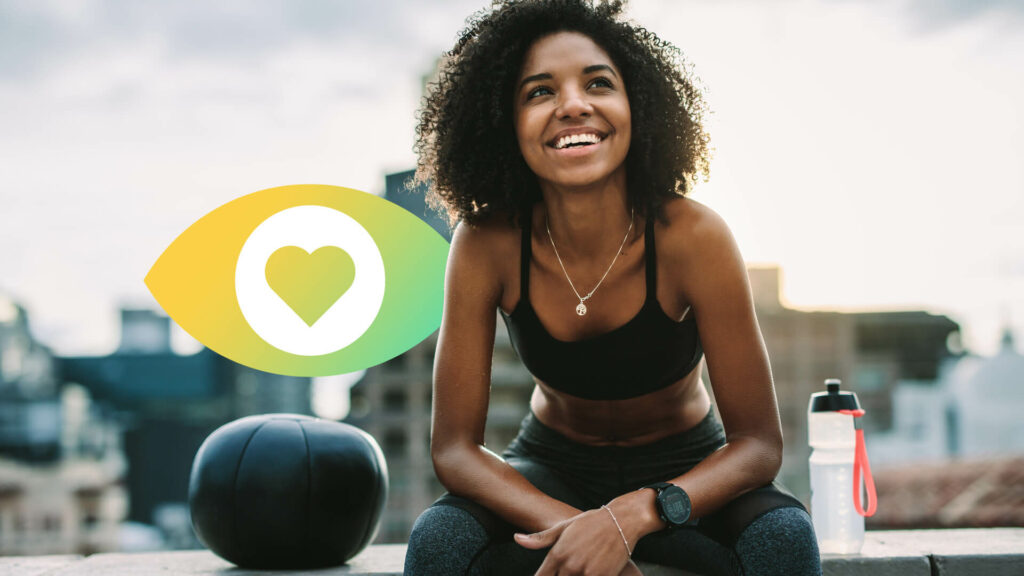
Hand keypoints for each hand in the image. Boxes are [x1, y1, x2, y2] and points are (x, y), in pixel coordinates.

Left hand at [514, 508, 635, 575]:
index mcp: (557, 553)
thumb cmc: (591, 522)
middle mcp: (569, 565)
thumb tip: (516, 538)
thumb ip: (540, 538)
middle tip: (567, 569)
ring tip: (580, 568)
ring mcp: (586, 572)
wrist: (622, 520)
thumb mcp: (564, 527)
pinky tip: (590, 571)